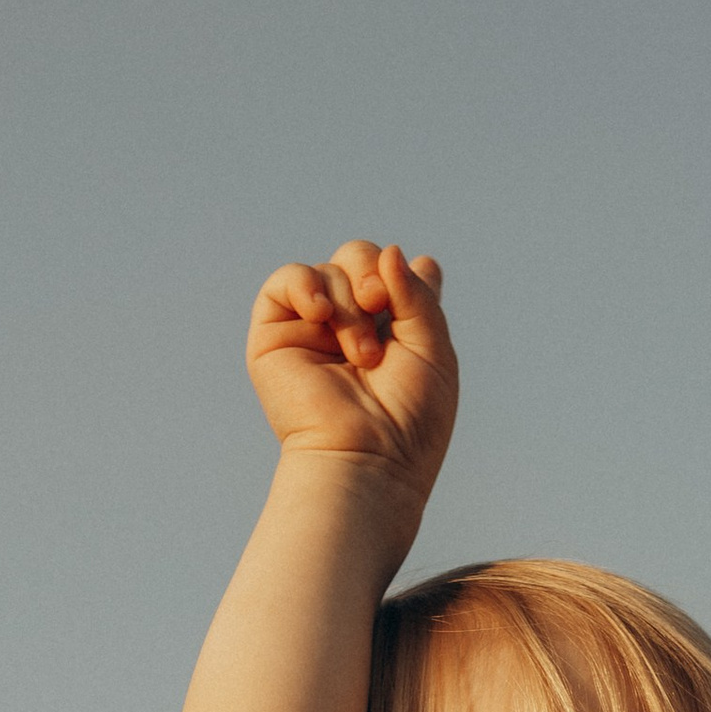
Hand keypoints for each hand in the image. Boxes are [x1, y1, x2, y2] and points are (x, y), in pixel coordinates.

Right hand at [246, 237, 457, 506]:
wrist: (366, 459)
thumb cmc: (409, 420)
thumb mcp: (434, 349)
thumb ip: (418, 294)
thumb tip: (391, 252)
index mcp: (394, 332)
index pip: (399, 274)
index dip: (409, 275)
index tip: (412, 310)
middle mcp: (353, 327)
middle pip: (361, 257)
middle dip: (373, 275)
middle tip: (379, 307)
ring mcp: (314, 330)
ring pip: (331, 270)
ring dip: (350, 305)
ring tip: (361, 354)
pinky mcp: (277, 337)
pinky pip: (286, 280)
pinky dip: (305, 285)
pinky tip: (320, 315)